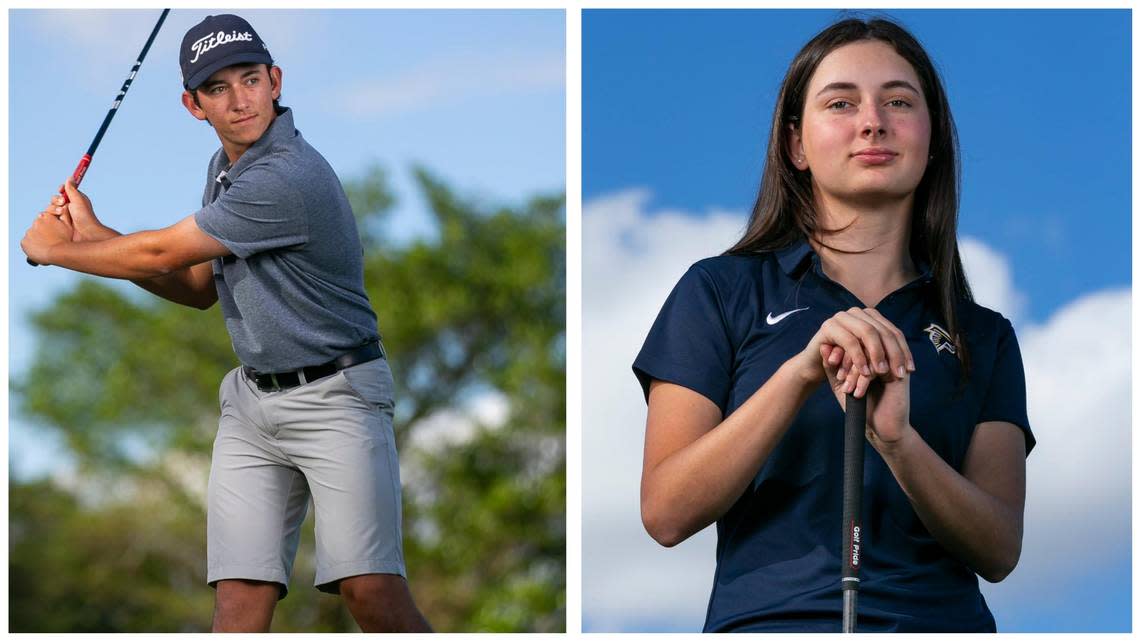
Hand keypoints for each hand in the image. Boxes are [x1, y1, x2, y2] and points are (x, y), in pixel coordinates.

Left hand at [21, 211, 73, 264]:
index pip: (44, 217)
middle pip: (37, 226)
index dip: (48, 224)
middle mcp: (36, 222)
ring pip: (32, 235)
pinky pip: (27, 243)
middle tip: (50, 240)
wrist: (58, 253)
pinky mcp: (24, 242)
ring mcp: (29, 232)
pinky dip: (31, 246)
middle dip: (42, 231)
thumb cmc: (65, 241)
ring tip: (46, 246)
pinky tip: (39, 249)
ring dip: (37, 238)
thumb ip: (65, 215)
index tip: (51, 231)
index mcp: (47, 217)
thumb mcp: (68, 226)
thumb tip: (64, 207)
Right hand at [54, 180, 114, 241]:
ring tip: (61, 214)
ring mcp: (62, 218)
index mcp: (75, 202)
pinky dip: (49, 218)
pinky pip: (47, 219)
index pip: (63, 193)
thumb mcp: (79, 200)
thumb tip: (71, 177)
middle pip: (54, 200)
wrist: (86, 235)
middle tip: (63, 203)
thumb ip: (72, 189)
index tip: (61, 189)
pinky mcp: (57, 226)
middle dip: (55, 200)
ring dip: (53, 209)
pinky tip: (56, 219)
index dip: (61, 191)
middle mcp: (68, 209)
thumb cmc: (85, 217)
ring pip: (49, 209)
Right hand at [793, 307, 914, 386]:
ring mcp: (843, 317)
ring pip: (868, 333)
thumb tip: (908, 359)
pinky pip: (850, 341)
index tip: (910, 370)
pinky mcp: (829, 326)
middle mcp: (859, 314)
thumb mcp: (869, 359)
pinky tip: (865, 372)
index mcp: (871, 318)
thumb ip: (885, 353)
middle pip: (883, 331)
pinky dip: (859, 358)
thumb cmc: (845, 365)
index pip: (894, 332)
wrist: (815, 368)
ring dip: (877, 354)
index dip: (903, 351)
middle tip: (898, 374)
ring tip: (882, 373)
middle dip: (893, 354)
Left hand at [814, 307, 914, 446]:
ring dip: (854, 371)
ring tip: (847, 388)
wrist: (880, 429)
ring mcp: (893, 363)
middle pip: (863, 343)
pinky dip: (863, 380)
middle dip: (847, 359)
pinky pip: (878, 367)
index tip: (830, 364)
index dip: (840, 349)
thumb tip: (822, 346)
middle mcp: (884, 354)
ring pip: (869, 354)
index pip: (855, 338)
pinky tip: (857, 393)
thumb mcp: (841, 384)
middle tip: (839, 378)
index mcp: (871, 353)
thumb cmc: (860, 406)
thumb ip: (831, 366)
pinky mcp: (900, 374)